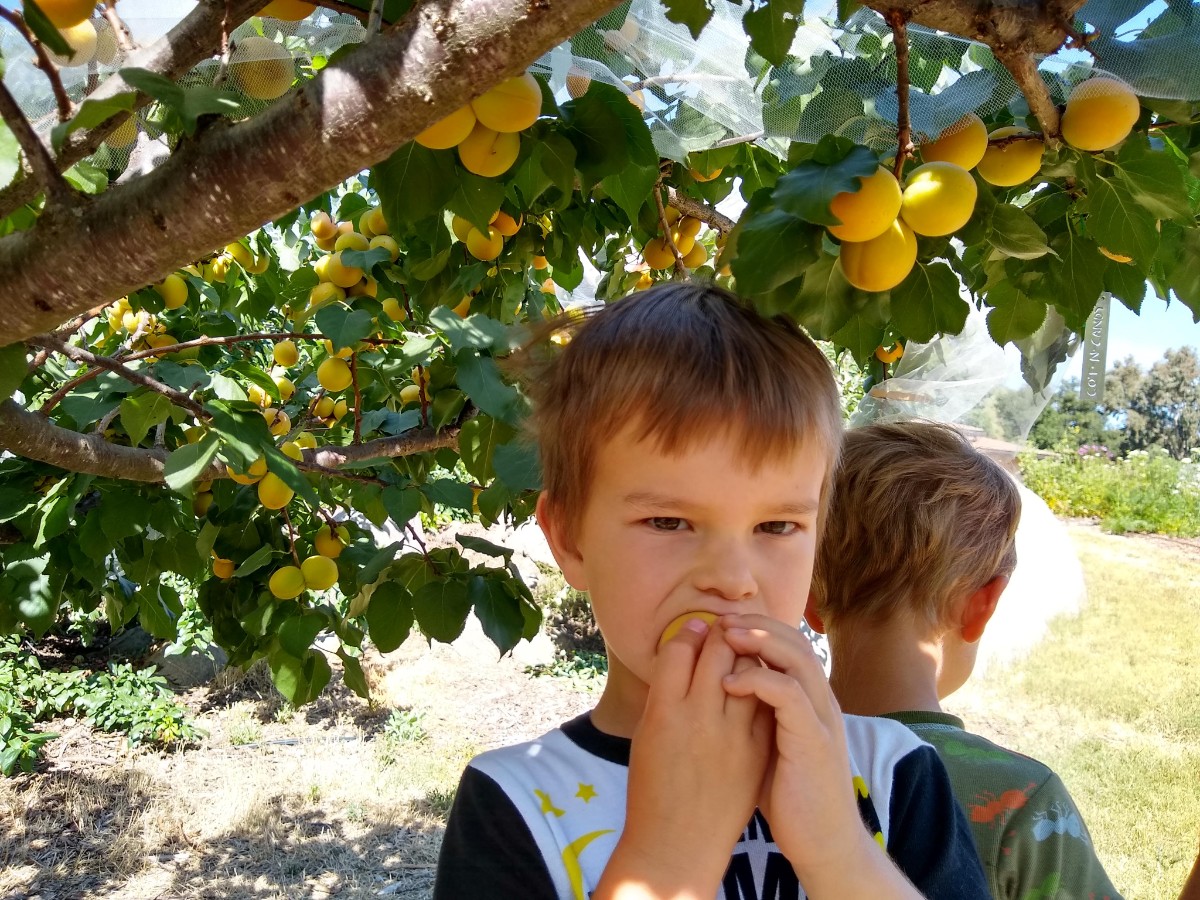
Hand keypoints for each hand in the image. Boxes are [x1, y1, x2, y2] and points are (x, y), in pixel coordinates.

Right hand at [596, 618, 772, 897]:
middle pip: (717, 651)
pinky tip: (756, 686)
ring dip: (745, 655)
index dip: (687, 632)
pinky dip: (762, 687)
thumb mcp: (648, 733)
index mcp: (663, 711)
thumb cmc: (653, 786)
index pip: (679, 649)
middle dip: (720, 634)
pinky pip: (765, 702)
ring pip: (748, 671)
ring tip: (741, 653)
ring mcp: (732, 734)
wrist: (678, 843)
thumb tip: (682, 652)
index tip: (693, 629)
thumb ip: (666, 692)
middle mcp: (698, 717)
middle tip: (722, 631)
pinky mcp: (756, 750)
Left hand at [720, 614, 891, 890]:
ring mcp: (820, 719)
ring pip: (796, 659)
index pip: (790, 644)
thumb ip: (758, 714)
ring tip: (726, 636)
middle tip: (721, 620)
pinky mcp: (813, 741)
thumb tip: (722, 688)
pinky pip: (789, 694)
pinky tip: (730, 683)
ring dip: (759, 641)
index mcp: (810, 700)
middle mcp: (820, 702)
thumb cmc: (791, 795)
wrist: (823, 842)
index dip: (758, 628)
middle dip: (757, 625)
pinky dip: (760, 681)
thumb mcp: (771, 743)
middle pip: (795, 641)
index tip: (722, 624)